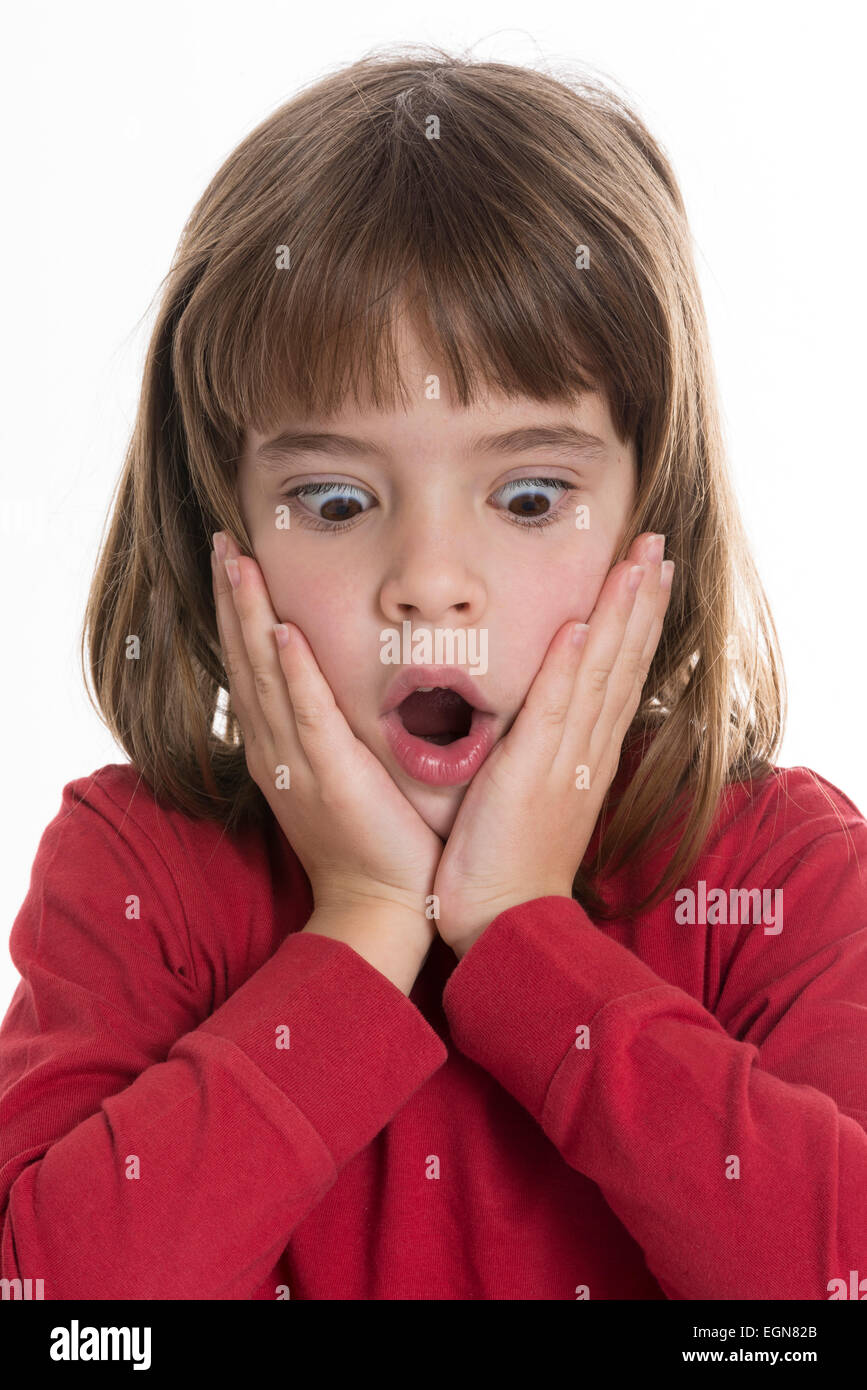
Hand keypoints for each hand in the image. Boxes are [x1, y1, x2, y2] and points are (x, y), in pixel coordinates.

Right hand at [211, 532, 443, 932]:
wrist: (381, 905)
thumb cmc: (373, 841)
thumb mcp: (342, 774)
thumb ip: (333, 730)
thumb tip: (341, 687)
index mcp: (278, 746)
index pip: (250, 665)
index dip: (238, 611)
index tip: (233, 560)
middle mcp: (274, 748)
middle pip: (243, 658)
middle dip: (231, 596)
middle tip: (221, 540)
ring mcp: (297, 761)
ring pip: (262, 674)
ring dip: (247, 616)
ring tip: (236, 561)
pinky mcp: (329, 775)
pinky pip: (306, 714)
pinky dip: (291, 672)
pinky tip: (280, 631)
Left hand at [431, 532, 673, 957]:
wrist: (504, 923)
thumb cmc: (511, 863)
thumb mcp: (534, 794)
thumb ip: (544, 748)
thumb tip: (546, 709)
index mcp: (586, 754)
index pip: (618, 673)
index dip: (635, 620)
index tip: (648, 570)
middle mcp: (585, 752)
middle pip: (622, 663)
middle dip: (641, 600)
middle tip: (657, 544)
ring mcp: (564, 763)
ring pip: (600, 677)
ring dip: (619, 616)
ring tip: (638, 563)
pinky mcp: (530, 778)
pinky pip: (554, 714)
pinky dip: (568, 671)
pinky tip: (578, 628)